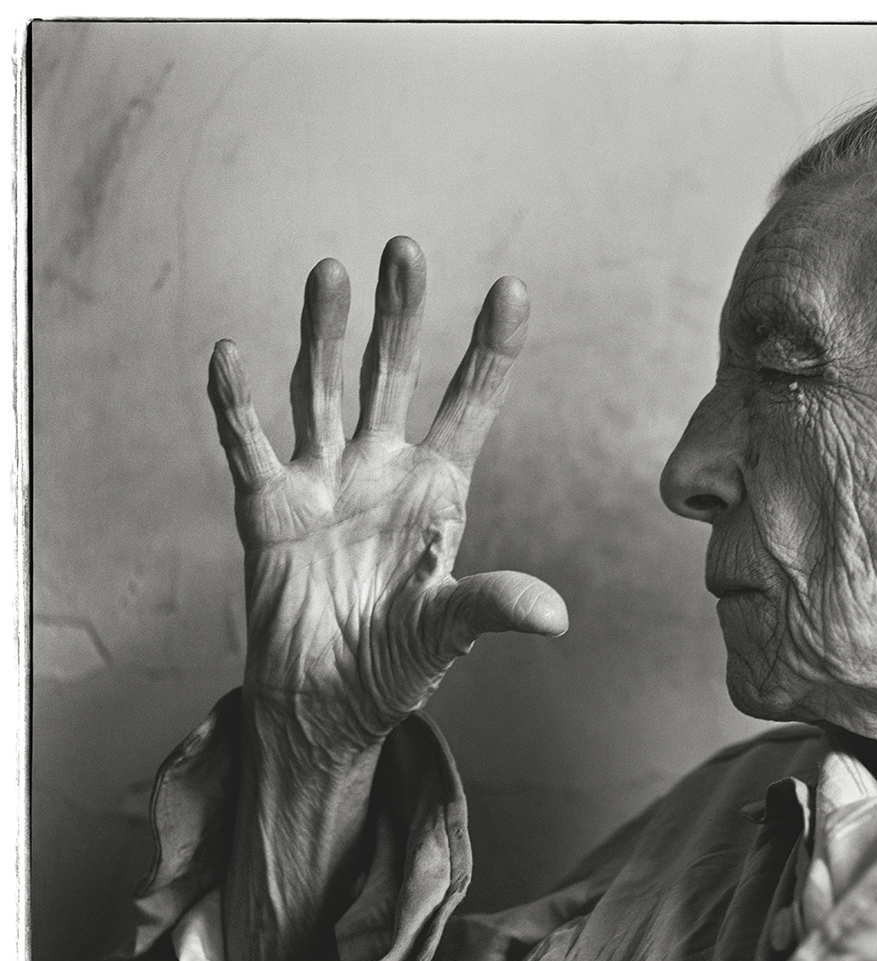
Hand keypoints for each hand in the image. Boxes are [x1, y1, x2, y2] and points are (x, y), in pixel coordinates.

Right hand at [208, 236, 567, 756]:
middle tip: (406, 249)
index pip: (472, 405)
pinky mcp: (268, 510)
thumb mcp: (448, 632)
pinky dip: (235, 404)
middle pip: (394, 375)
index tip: (514, 289)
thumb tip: (556, 615)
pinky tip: (230, 353)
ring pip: (323, 390)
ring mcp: (323, 482)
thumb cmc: (397, 662)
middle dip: (401, 315)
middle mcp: (382, 469)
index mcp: (439, 490)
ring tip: (331, 271)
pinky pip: (248, 447)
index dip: (491, 350)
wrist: (325, 706)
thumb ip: (491, 607)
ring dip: (324, 335)